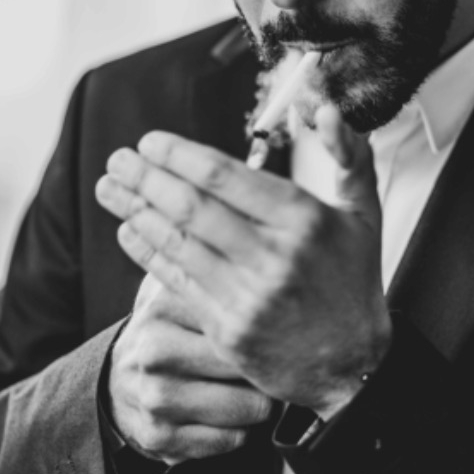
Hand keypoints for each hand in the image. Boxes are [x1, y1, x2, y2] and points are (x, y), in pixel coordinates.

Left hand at [96, 106, 391, 417]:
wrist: (352, 365)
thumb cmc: (353, 279)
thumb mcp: (365, 213)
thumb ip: (349, 155)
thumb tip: (327, 108)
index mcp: (305, 220)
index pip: (227, 176)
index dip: (180, 154)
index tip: (151, 141)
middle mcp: (275, 256)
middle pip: (193, 206)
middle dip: (147, 177)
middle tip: (119, 157)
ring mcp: (249, 296)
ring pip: (178, 242)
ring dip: (136, 209)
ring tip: (108, 187)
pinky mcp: (228, 329)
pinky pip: (177, 281)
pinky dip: (148, 251)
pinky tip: (129, 228)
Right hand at [108, 272, 274, 464]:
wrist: (120, 383)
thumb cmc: (173, 329)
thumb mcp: (183, 288)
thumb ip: (217, 262)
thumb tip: (261, 237)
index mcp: (165, 303)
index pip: (245, 315)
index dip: (275, 323)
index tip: (287, 322)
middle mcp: (155, 348)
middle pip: (253, 361)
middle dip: (271, 365)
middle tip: (272, 359)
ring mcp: (155, 396)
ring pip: (251, 407)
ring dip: (261, 402)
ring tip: (249, 386)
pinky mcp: (159, 436)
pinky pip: (233, 440)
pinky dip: (241, 430)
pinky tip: (228, 414)